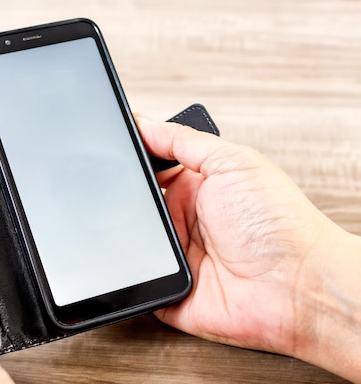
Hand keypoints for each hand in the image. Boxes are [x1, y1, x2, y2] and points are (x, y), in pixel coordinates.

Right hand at [136, 117, 337, 355]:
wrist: (298, 288)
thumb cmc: (279, 224)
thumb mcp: (233, 162)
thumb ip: (185, 140)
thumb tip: (145, 123)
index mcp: (198, 186)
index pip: (152, 167)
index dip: (133, 160)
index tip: (115, 151)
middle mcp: (185, 219)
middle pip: (137, 204)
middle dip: (128, 200)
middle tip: (137, 197)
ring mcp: (176, 255)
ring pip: (132, 240)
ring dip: (134, 236)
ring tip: (153, 232)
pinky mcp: (170, 290)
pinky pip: (139, 281)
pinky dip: (135, 275)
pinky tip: (146, 264)